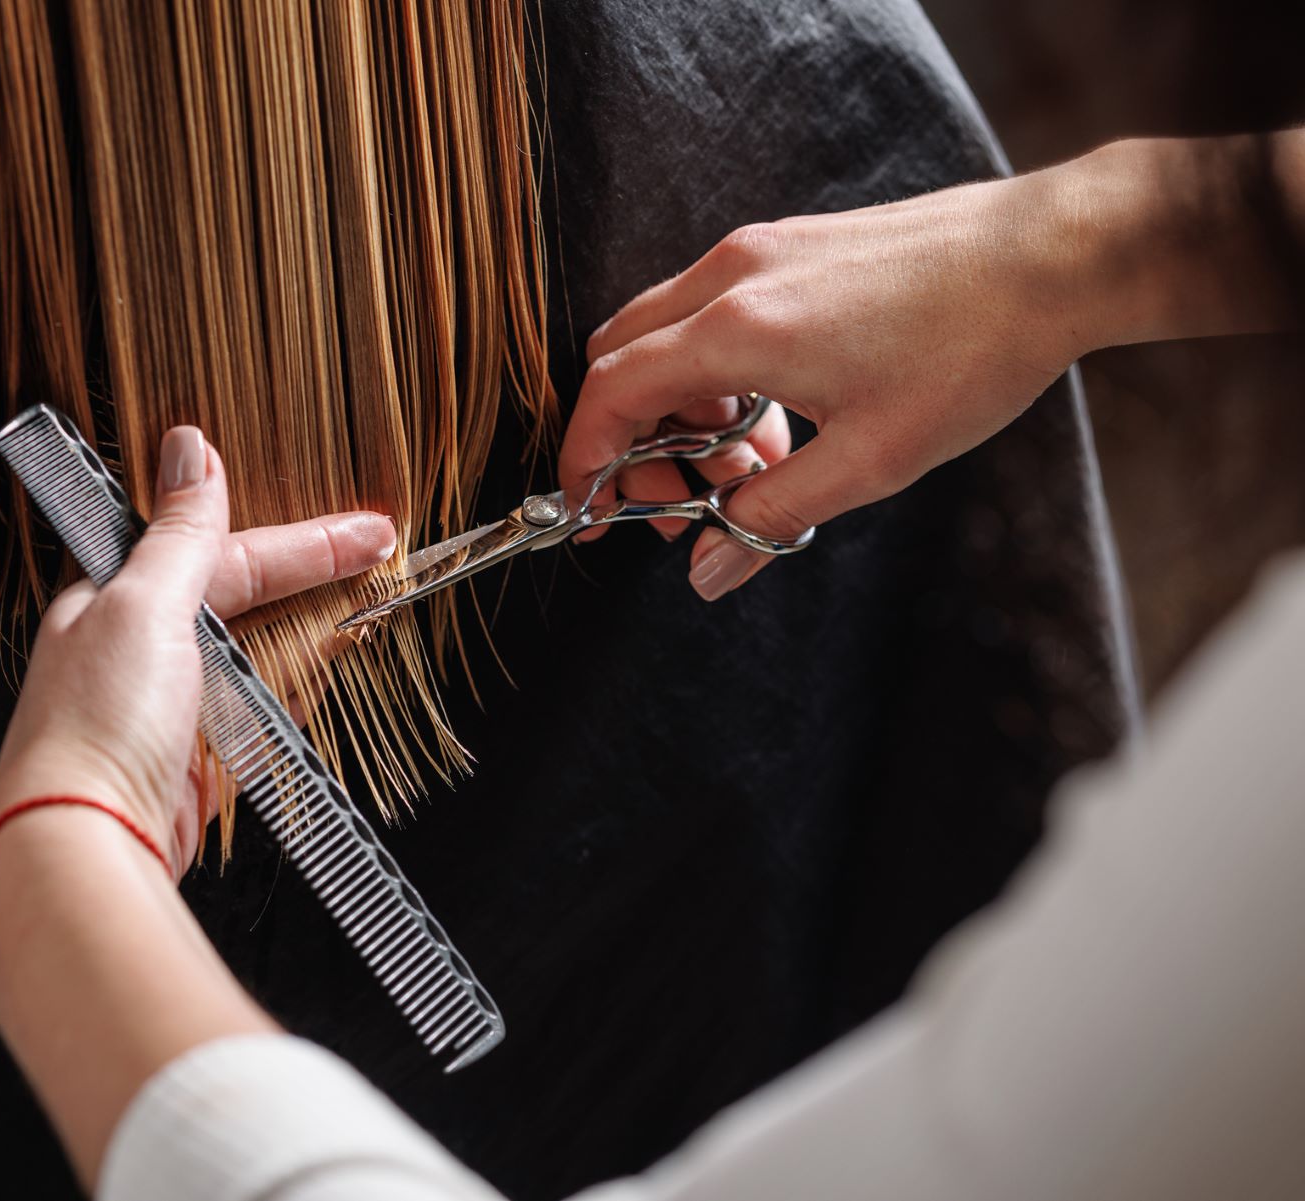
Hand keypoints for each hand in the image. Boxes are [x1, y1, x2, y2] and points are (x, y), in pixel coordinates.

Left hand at [0, 426, 394, 876]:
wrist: (86, 844)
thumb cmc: (96, 724)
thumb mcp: (142, 605)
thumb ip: (180, 534)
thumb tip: (191, 447)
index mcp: (115, 601)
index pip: (225, 555)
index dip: (302, 544)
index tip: (368, 534)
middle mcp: (141, 654)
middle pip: (246, 604)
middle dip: (314, 583)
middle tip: (382, 563)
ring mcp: (171, 714)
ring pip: (258, 661)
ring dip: (313, 638)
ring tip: (371, 619)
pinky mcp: (194, 769)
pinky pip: (258, 724)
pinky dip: (295, 701)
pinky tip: (326, 682)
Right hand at [560, 170, 1087, 600]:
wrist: (1050, 257)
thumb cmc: (971, 350)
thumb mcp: (870, 462)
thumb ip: (769, 517)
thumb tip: (707, 573)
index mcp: (739, 327)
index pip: (612, 391)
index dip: (586, 458)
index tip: (592, 509)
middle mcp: (733, 275)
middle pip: (620, 357)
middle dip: (630, 440)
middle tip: (682, 502)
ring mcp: (760, 251)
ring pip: (663, 333)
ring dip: (678, 409)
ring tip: (749, 468)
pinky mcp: (790, 246)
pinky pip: (710, 310)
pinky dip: (712, 371)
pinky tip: (777, 417)